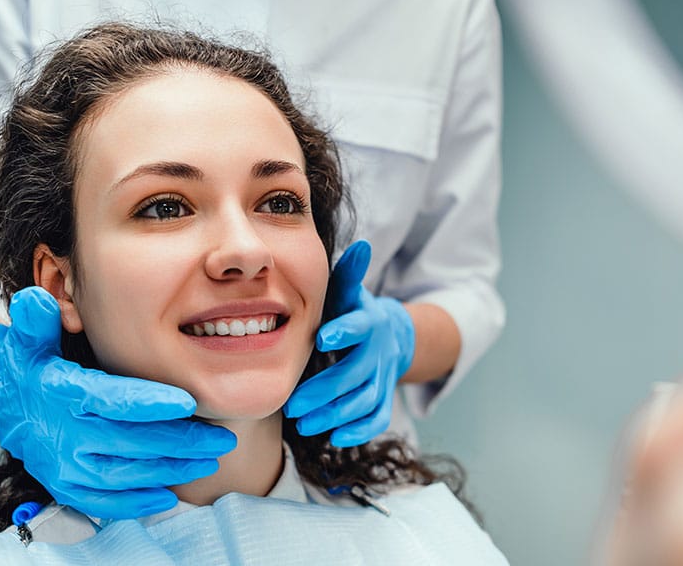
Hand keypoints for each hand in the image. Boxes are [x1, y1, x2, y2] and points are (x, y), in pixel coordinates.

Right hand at [0, 286, 236, 518]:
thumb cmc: (28, 362)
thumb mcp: (28, 336)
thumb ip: (37, 320)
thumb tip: (35, 300)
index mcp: (60, 392)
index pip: (110, 399)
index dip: (150, 402)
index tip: (190, 401)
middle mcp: (60, 433)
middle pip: (129, 442)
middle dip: (181, 442)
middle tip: (224, 438)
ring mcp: (61, 465)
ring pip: (123, 475)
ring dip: (170, 471)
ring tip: (210, 459)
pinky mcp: (63, 486)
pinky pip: (102, 502)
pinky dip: (136, 502)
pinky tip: (170, 494)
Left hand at [284, 240, 414, 446]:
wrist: (388, 337)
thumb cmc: (352, 314)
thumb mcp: (349, 292)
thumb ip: (348, 274)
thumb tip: (360, 244)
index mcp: (367, 322)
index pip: (359, 326)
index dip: (344, 332)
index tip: (322, 339)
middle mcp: (378, 352)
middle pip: (357, 372)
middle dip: (326, 390)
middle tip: (294, 405)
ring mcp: (382, 377)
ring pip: (365, 400)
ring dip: (336, 414)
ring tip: (304, 423)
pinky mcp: (383, 398)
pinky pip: (378, 418)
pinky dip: (360, 430)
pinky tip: (335, 438)